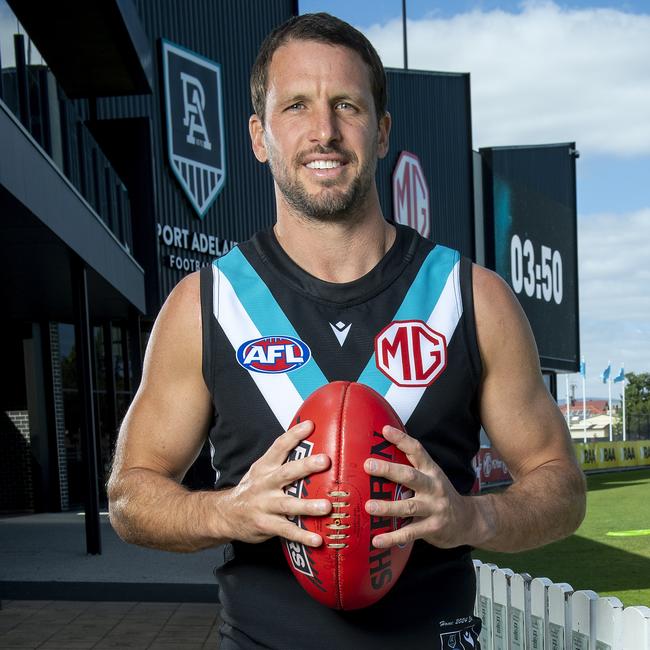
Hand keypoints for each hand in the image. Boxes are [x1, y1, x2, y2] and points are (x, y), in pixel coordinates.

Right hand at [220, 420, 331, 546]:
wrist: (224, 514)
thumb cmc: (251, 490)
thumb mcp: (261, 470)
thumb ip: (282, 460)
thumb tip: (310, 445)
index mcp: (265, 468)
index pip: (279, 447)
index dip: (294, 435)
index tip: (310, 425)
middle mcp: (265, 484)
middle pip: (286, 473)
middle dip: (306, 466)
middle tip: (325, 461)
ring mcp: (265, 505)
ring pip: (288, 505)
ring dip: (308, 506)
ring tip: (327, 506)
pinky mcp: (266, 525)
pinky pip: (286, 531)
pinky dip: (302, 536)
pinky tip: (317, 539)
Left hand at [364, 425, 477, 548]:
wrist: (469, 521)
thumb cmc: (441, 496)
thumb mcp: (431, 478)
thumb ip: (411, 469)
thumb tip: (380, 458)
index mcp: (431, 471)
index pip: (417, 450)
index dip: (401, 439)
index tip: (385, 430)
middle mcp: (433, 487)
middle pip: (410, 476)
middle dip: (389, 470)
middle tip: (368, 465)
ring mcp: (434, 508)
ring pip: (409, 506)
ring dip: (388, 506)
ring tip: (369, 507)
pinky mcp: (433, 528)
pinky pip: (410, 532)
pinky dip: (393, 537)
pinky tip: (377, 540)